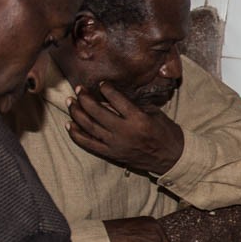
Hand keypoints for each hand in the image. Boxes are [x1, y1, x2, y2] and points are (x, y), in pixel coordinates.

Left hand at [67, 81, 184, 175]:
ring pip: (89, 126)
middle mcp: (124, 132)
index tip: (101, 83)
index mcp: (138, 119)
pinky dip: (76, 134)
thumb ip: (134, 104)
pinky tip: (69, 124)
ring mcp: (116, 144)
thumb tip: (112, 96)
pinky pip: (88, 144)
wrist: (172, 158)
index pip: (116, 99)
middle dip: (85, 98)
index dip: (106, 88)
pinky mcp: (111, 154)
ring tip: (71, 102)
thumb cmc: (165, 132)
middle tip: (79, 89)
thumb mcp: (154, 113)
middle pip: (96, 112)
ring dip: (76, 112)